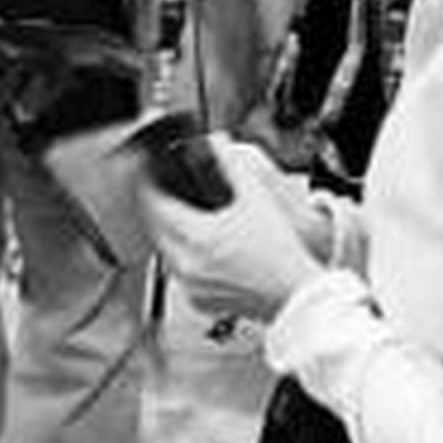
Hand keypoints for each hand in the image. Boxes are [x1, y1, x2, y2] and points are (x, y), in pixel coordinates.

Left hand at [139, 134, 322, 321]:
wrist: (295, 292)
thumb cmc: (280, 252)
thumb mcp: (256, 198)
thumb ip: (232, 164)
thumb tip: (217, 141)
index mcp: (198, 237)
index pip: (154, 205)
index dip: (147, 186)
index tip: (147, 176)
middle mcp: (188, 264)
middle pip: (153, 228)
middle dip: (155, 208)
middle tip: (161, 193)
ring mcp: (191, 286)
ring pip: (163, 252)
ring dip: (166, 234)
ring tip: (181, 219)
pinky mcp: (197, 301)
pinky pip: (177, 275)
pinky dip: (181, 259)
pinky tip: (195, 249)